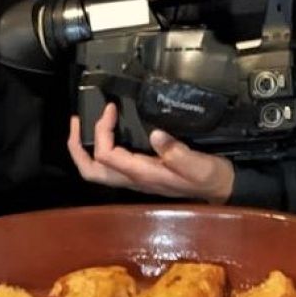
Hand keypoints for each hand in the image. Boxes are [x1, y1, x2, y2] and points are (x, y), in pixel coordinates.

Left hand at [66, 105, 233, 201]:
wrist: (219, 189)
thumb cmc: (209, 177)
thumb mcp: (199, 164)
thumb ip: (177, 152)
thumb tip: (155, 135)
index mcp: (142, 174)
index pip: (106, 154)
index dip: (102, 130)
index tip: (111, 108)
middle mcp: (132, 179)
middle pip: (90, 171)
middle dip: (77, 147)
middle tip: (76, 122)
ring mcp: (134, 179)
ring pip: (96, 171)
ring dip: (83, 151)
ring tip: (80, 127)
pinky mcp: (139, 174)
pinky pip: (108, 166)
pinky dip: (97, 150)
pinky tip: (105, 134)